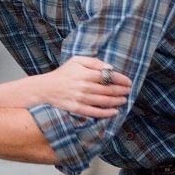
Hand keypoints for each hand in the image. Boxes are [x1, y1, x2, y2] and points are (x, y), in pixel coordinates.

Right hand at [0, 56, 131, 117]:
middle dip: (122, 91)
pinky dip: (107, 113)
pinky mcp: (77, 109)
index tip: (128, 82)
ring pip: (104, 101)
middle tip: (129, 91)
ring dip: (117, 101)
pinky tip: (114, 112)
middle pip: (109, 90)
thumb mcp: (76, 61)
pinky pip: (95, 112)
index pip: (109, 77)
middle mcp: (85, 87)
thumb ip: (93, 62)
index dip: (121, 79)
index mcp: (85, 73)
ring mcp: (81, 99)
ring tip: (124, 100)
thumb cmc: (62, 73)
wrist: (45, 88)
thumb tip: (110, 68)